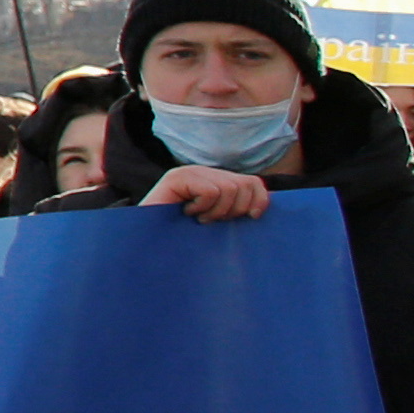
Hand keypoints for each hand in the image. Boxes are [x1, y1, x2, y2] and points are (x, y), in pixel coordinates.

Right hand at [145, 166, 270, 224]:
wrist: (149, 240)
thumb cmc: (184, 235)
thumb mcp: (218, 220)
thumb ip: (236, 209)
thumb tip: (264, 207)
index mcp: (215, 179)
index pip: (253, 181)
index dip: (259, 200)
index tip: (251, 217)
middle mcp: (203, 172)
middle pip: (244, 185)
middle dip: (235, 209)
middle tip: (214, 220)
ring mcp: (189, 172)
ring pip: (229, 189)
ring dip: (217, 211)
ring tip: (199, 218)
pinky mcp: (177, 178)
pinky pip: (210, 192)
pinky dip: (203, 208)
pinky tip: (188, 213)